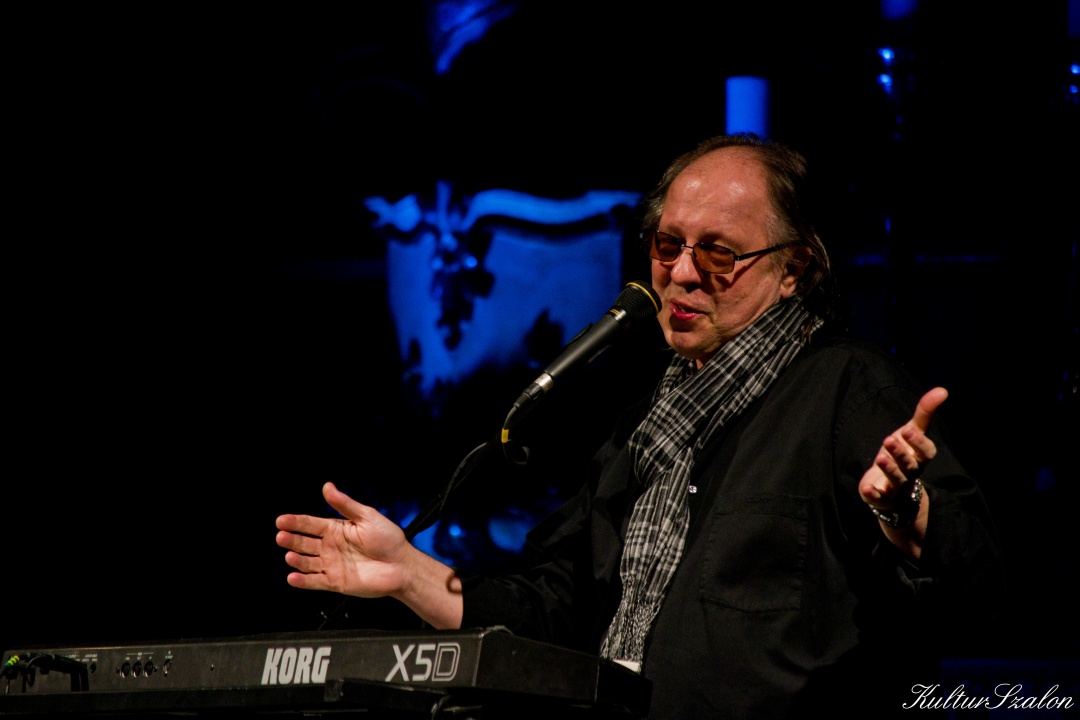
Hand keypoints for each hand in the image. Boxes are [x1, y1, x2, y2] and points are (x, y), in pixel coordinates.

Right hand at [275, 482, 411, 597]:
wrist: (402, 565)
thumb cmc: (388, 539)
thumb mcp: (367, 516)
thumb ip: (345, 504)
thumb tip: (327, 486)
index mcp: (336, 529)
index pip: (310, 524)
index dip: (296, 522)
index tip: (281, 520)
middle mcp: (330, 547)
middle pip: (304, 543)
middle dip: (292, 539)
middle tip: (281, 537)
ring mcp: (332, 565)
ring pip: (307, 562)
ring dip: (296, 560)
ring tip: (290, 555)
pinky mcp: (336, 582)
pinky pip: (315, 582)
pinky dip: (303, 581)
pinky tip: (293, 577)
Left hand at [858, 387, 945, 526]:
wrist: (892, 488)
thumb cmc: (904, 454)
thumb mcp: (912, 432)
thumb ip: (924, 413)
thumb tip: (942, 390)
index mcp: (920, 457)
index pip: (926, 452)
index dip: (918, 442)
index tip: (908, 430)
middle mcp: (911, 473)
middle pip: (910, 466)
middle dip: (900, 454)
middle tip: (889, 440)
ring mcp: (897, 487)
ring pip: (896, 480)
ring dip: (889, 470)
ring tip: (879, 458)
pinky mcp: (881, 497)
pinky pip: (879, 498)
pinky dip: (874, 494)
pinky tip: (867, 489)